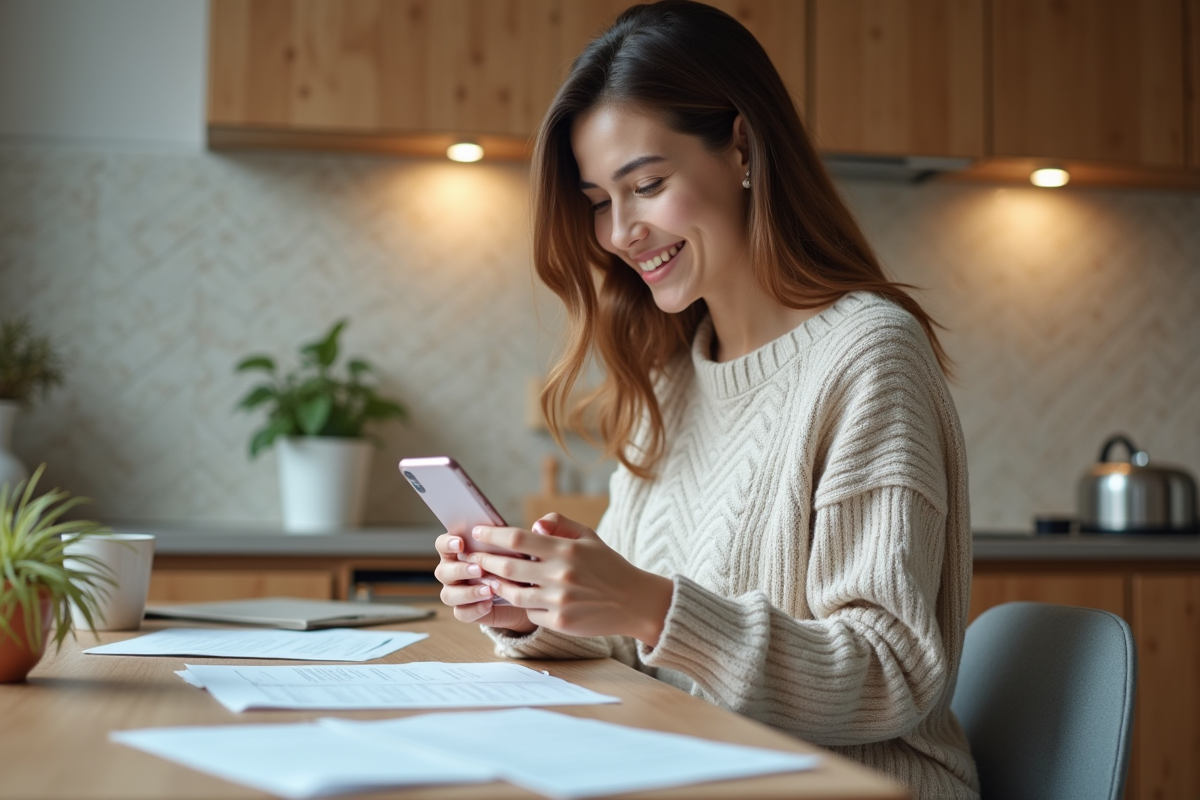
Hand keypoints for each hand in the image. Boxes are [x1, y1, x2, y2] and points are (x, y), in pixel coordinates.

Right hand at [433, 532, 535, 632]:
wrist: (535, 592)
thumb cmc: (530, 560)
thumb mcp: (539, 543)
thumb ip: (543, 529)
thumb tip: (541, 526)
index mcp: (465, 548)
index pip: (444, 543)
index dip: (448, 542)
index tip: (462, 543)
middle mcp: (458, 569)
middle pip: (443, 571)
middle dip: (459, 570)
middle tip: (479, 569)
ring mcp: (462, 592)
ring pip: (448, 594)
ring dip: (466, 592)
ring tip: (489, 589)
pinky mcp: (470, 611)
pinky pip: (461, 613)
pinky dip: (473, 608)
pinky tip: (489, 604)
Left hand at [466, 513, 673, 645]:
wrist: (634, 602)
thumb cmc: (609, 565)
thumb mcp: (589, 536)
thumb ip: (559, 525)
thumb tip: (533, 525)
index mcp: (566, 550)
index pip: (518, 538)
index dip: (493, 535)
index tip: (478, 533)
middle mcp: (560, 575)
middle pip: (508, 565)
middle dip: (484, 560)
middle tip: (471, 556)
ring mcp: (559, 600)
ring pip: (513, 592)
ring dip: (495, 584)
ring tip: (486, 577)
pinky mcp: (560, 621)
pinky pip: (530, 612)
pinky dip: (523, 603)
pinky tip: (518, 596)